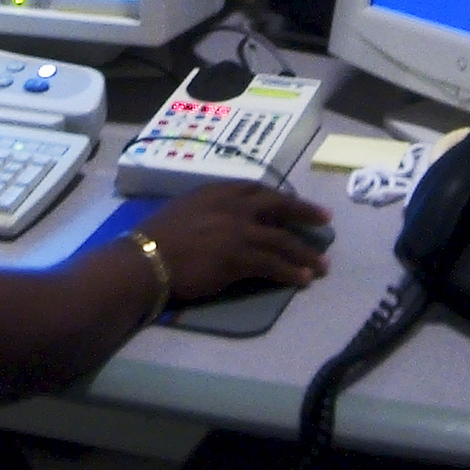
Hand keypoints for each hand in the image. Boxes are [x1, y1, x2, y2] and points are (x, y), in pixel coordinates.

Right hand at [142, 183, 330, 301]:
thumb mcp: (185, 210)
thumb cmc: (155, 238)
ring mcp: (238, 231)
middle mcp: (232, 206)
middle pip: (279, 205)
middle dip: (305, 213)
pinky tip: (304, 280)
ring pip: (282, 240)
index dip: (280, 197)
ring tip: (323, 264)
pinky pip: (274, 264)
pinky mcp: (239, 258)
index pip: (258, 189)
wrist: (145, 260)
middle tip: (324, 220)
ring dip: (305, 253)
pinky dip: (292, 272)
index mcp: (216, 191)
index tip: (294, 203)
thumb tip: (226, 221)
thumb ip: (209, 210)